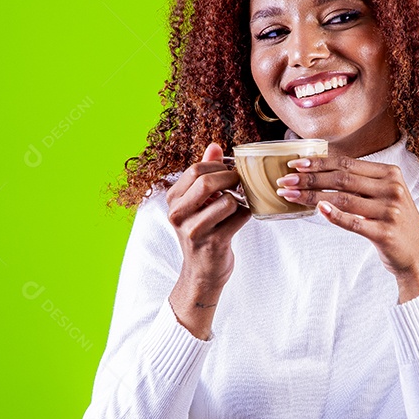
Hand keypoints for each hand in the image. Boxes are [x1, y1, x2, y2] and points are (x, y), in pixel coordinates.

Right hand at [166, 143, 251, 286]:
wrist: (202, 272)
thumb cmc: (201, 231)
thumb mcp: (196, 202)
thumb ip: (204, 174)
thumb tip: (214, 146)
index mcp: (172, 200)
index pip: (195, 170)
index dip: (218, 166)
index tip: (229, 170)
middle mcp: (178, 215)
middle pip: (207, 182)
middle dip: (231, 178)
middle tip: (241, 181)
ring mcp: (195, 231)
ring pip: (227, 200)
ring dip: (240, 199)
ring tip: (239, 202)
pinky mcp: (214, 243)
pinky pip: (239, 217)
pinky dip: (246, 213)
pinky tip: (241, 216)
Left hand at [275, 154, 418, 299]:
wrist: (418, 254)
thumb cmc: (394, 222)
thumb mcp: (385, 195)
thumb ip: (362, 182)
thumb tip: (321, 172)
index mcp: (390, 174)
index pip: (347, 163)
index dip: (319, 162)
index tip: (296, 164)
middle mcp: (391, 189)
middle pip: (342, 179)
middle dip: (309, 178)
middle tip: (285, 180)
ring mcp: (389, 211)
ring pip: (343, 198)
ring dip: (312, 196)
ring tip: (290, 195)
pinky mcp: (385, 233)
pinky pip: (353, 222)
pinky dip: (334, 215)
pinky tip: (318, 209)